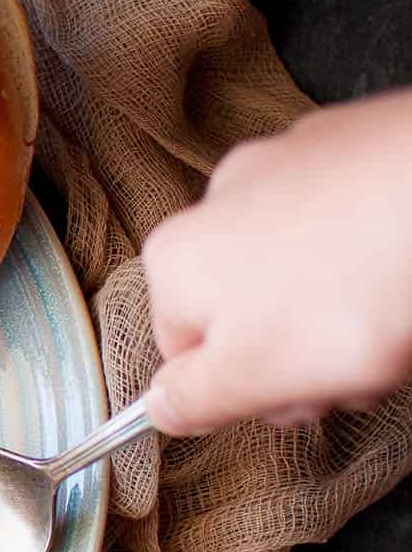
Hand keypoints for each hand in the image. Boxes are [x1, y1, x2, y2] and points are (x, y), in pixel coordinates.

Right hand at [142, 89, 411, 433]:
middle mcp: (219, 199)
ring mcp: (285, 163)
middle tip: (348, 370)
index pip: (183, 354)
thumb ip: (194, 399)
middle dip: (298, 351)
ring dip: (338, 305)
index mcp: (177, 259)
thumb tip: (162, 406)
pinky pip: (346, 220)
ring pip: (300, 266)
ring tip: (389, 319)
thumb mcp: (255, 375)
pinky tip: (398, 269)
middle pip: (246, 307)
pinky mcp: (349, 145)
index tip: (293, 401)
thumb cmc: (352, 284)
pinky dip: (368, 249)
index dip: (242, 394)